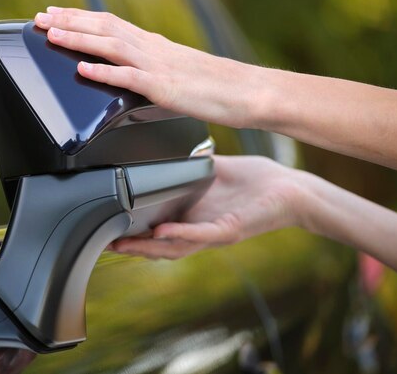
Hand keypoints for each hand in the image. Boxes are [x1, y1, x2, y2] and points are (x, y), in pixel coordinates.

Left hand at [34, 7, 260, 128]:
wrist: (247, 92)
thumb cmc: (216, 86)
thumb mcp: (177, 71)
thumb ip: (152, 69)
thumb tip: (129, 73)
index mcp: (154, 44)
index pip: (110, 23)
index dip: (79, 18)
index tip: (55, 15)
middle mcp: (152, 48)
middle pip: (104, 27)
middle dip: (68, 21)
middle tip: (40, 19)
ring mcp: (157, 65)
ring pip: (110, 45)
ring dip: (78, 38)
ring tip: (51, 35)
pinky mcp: (164, 87)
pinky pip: (128, 77)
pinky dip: (103, 71)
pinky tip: (82, 68)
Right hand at [108, 155, 307, 259]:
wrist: (291, 188)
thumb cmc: (257, 181)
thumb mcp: (214, 171)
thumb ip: (190, 165)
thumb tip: (168, 149)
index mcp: (194, 215)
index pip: (157, 229)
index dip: (133, 232)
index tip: (108, 227)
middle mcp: (201, 229)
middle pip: (159, 246)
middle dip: (132, 247)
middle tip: (104, 244)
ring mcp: (214, 232)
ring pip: (175, 248)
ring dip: (148, 248)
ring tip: (123, 245)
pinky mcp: (231, 229)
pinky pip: (202, 235)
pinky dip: (181, 235)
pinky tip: (162, 231)